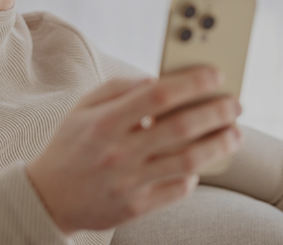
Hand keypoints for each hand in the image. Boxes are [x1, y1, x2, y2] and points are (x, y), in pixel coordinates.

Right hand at [24, 66, 242, 234]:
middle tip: (235, 104)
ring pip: (189, 161)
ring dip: (219, 144)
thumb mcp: (82, 108)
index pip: (158, 95)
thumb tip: (157, 79)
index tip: (215, 75)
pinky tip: (201, 162)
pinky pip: (178, 188)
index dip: (192, 82)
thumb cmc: (70, 146)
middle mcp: (119, 152)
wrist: (48, 198)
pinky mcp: (137, 207)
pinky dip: (195, 173)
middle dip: (216, 112)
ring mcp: (129, 182)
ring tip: (234, 133)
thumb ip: (118, 88)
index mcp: (104, 122)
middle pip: (181, 128)